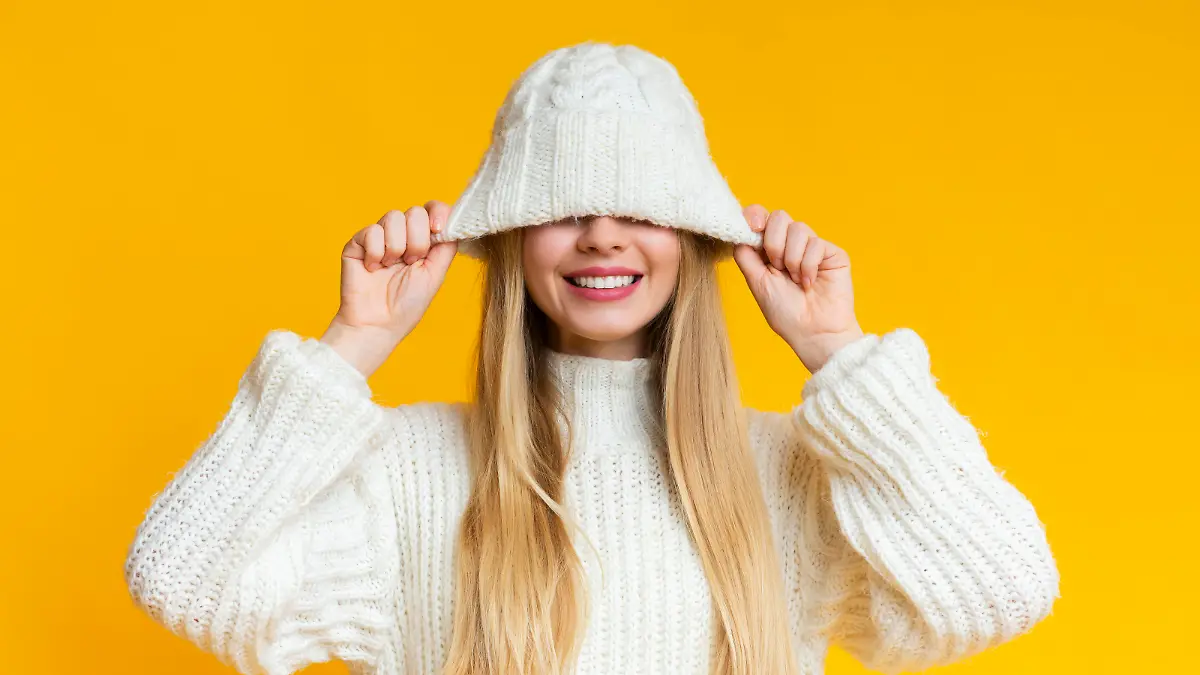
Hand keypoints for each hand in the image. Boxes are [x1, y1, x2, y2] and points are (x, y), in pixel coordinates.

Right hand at [320, 200, 457, 376]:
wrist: (378, 324)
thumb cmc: (407, 304)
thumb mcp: (436, 273)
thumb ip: (446, 245)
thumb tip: (455, 221)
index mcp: (423, 240)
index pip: (433, 209)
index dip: (437, 213)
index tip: (438, 229)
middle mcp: (402, 234)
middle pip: (415, 212)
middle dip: (417, 240)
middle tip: (410, 262)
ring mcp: (379, 237)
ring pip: (393, 217)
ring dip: (396, 247)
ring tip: (390, 267)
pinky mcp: (358, 243)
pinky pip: (371, 231)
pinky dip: (376, 252)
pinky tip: (373, 268)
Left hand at [733, 205, 864, 372]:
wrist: (813, 332)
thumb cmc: (785, 313)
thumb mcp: (756, 282)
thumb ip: (746, 254)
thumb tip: (739, 229)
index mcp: (770, 250)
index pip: (761, 218)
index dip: (755, 215)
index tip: (753, 226)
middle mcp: (791, 245)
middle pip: (779, 217)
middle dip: (774, 243)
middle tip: (778, 268)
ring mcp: (812, 248)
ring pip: (798, 228)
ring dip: (792, 258)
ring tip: (796, 280)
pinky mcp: (832, 253)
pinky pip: (816, 244)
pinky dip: (808, 266)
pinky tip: (810, 283)